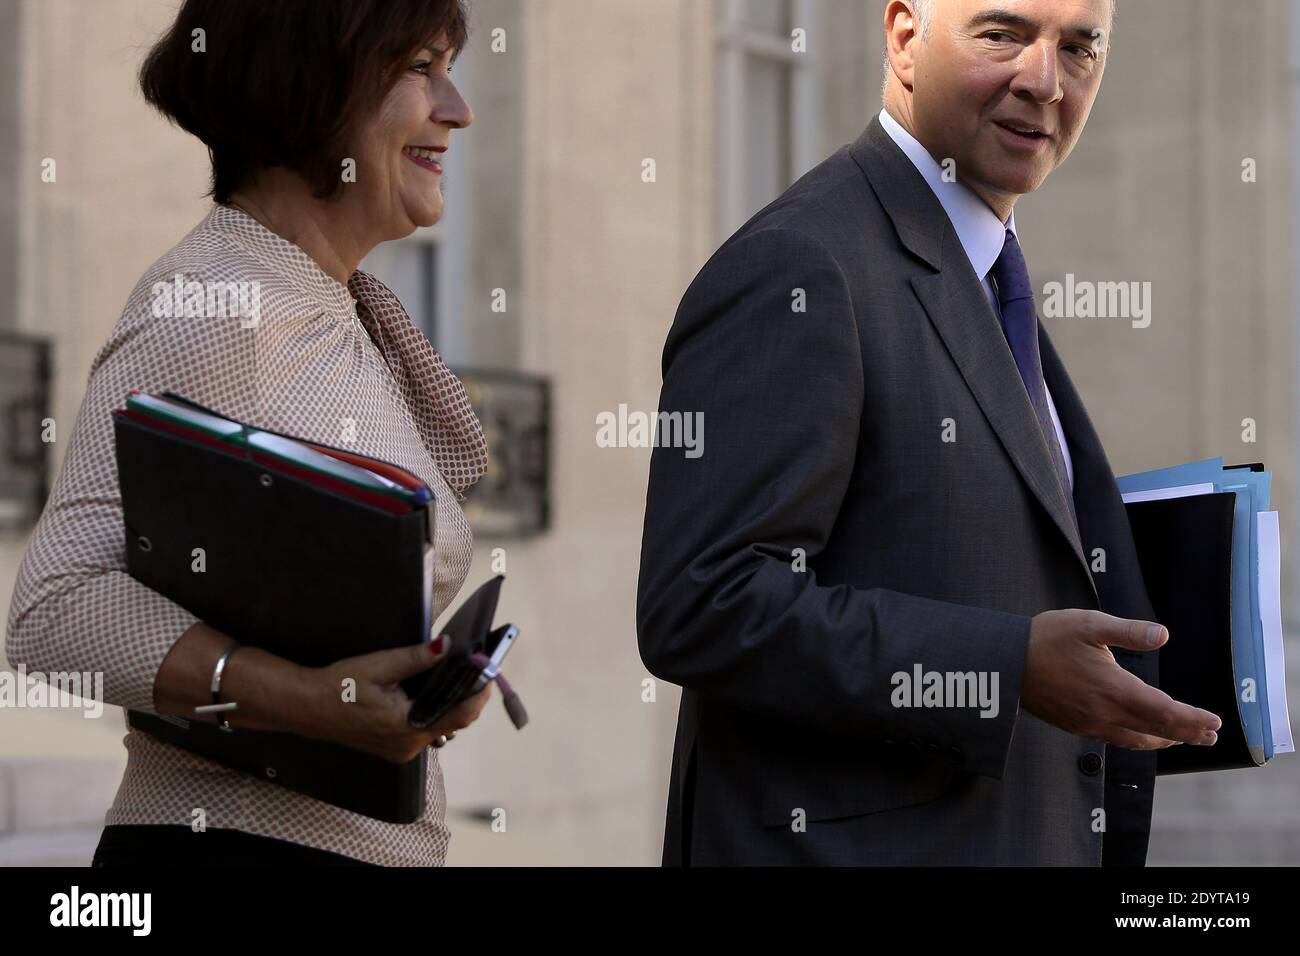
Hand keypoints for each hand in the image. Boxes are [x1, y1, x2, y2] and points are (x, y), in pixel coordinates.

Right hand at [306, 639, 492, 763]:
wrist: (307, 707)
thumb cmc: (339, 686)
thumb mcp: (380, 666)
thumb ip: (417, 658)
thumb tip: (448, 646)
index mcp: (407, 727)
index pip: (461, 714)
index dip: (480, 692)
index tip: (489, 670)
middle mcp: (409, 744)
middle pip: (456, 720)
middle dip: (469, 694)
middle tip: (476, 666)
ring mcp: (402, 749)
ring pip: (442, 724)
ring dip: (452, 701)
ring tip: (458, 673)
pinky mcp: (395, 746)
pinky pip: (426, 727)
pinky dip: (435, 709)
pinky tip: (432, 688)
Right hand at [1021, 609, 1221, 749]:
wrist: (1005, 663)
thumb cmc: (1046, 638)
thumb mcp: (1088, 624)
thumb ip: (1128, 632)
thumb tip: (1163, 635)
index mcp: (1114, 689)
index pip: (1166, 712)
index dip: (1194, 719)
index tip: (1215, 721)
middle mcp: (1105, 713)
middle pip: (1157, 731)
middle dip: (1188, 734)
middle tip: (1210, 736)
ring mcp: (1090, 723)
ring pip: (1137, 740)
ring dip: (1165, 740)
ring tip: (1182, 739)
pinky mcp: (1076, 726)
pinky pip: (1117, 739)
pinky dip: (1139, 739)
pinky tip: (1141, 734)